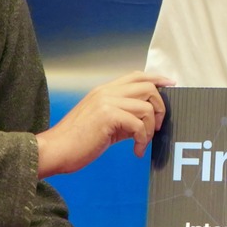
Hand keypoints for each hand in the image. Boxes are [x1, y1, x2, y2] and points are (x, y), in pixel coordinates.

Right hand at [37, 71, 170, 174]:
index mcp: (104, 91)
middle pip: (148, 87)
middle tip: (156, 128)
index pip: (136, 76)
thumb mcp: (103, 123)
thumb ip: (123, 117)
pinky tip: (136, 151)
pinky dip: (142, 139)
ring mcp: (106, 102)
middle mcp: (106, 92)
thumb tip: (145, 122)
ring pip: (146, 107)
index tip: (170, 85)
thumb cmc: (76, 141)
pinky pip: (138, 123)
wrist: (56, 150)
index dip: (157, 79)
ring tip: (142, 143)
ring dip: (150, 129)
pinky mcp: (107, 116)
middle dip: (160, 108)